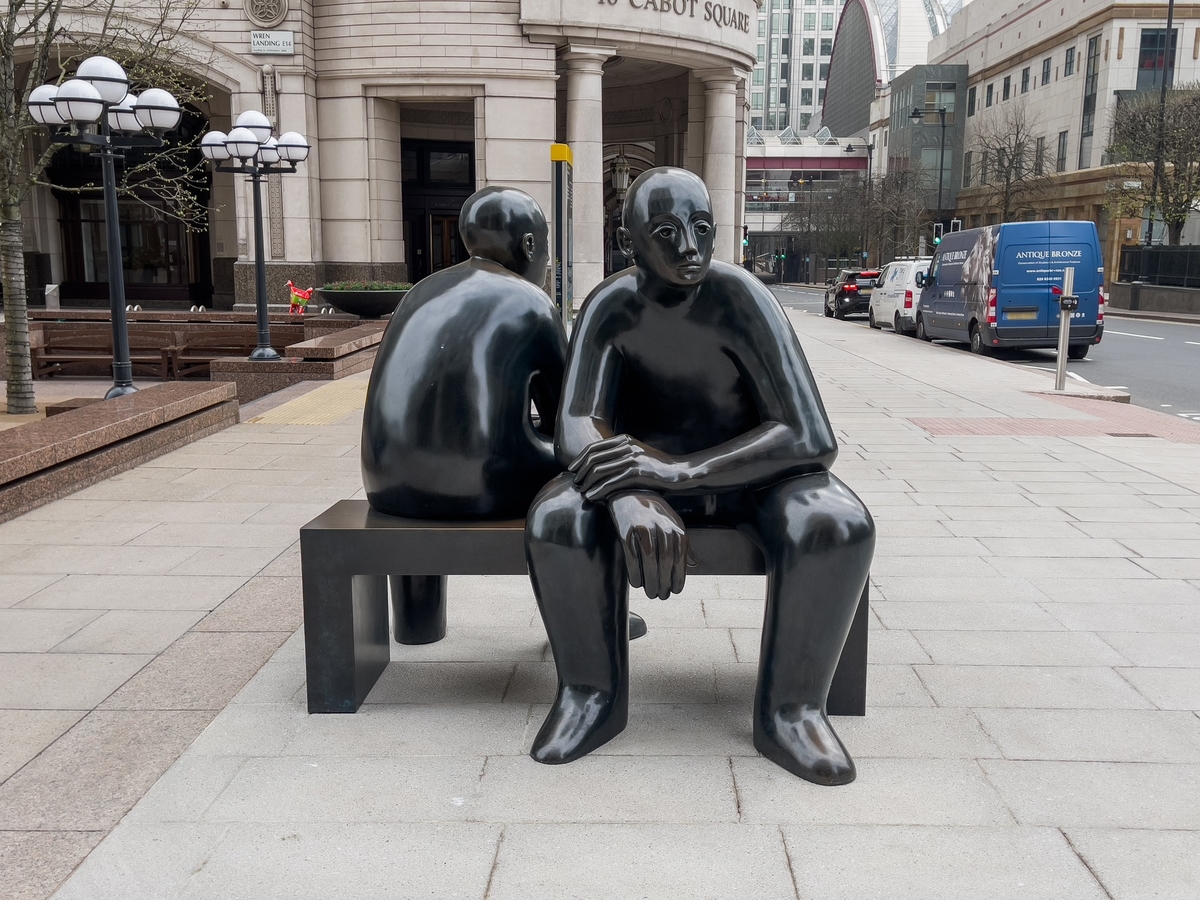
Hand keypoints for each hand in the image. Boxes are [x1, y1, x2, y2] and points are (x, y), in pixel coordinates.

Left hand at [569, 435, 686, 502]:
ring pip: (600, 470)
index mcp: (624, 439)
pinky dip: (598, 491)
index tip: (571, 469)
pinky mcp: (637, 472)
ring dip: (587, 483)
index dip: (579, 459)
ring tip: (581, 492)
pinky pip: (611, 482)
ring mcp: (632, 458)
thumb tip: (599, 465)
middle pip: (594, 458)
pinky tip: (592, 497)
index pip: (594, 447)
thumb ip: (621, 456)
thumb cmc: (658, 469)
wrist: (681, 473)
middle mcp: (627, 446)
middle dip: (581, 472)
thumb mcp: (638, 456)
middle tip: (574, 483)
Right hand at [607, 492, 690, 599]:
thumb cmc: (656, 513)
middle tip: (661, 596)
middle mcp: (662, 529)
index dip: (678, 578)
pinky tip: (636, 584)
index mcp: (677, 529)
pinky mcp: (626, 533)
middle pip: (665, 564)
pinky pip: (632, 559)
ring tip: (651, 593)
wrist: (631, 493)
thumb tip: (694, 565)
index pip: (680, 559)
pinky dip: (634, 574)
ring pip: (649, 563)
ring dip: (650, 583)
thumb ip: (684, 544)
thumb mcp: (674, 524)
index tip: (675, 591)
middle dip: (664, 583)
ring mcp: (644, 530)